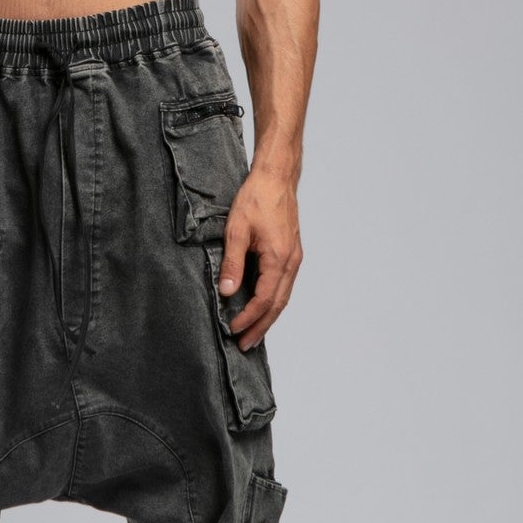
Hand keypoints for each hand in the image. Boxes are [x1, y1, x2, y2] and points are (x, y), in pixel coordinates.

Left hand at [218, 172, 301, 346]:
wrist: (276, 177)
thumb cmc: (256, 199)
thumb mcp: (236, 231)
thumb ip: (232, 263)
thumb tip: (227, 291)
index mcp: (279, 258)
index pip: (264, 299)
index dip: (249, 317)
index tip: (233, 329)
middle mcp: (292, 261)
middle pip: (278, 304)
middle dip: (261, 326)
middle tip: (245, 345)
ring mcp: (294, 257)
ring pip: (283, 296)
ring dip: (268, 316)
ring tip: (253, 333)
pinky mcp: (291, 252)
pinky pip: (284, 284)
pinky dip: (273, 300)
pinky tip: (262, 306)